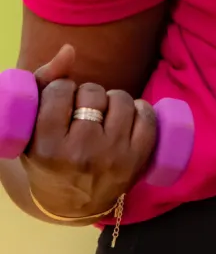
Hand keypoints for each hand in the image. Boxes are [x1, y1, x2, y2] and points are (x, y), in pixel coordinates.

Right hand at [21, 44, 158, 219]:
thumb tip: (70, 49)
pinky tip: (128, 116)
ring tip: (104, 114)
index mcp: (47, 147)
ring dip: (113, 100)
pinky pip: (147, 115)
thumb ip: (44, 82)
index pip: (60, 90)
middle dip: (88, 94)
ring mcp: (112, 157)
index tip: (61, 102)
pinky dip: (140, 109)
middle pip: (92, 92)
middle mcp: (81, 153)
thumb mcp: (32, 127)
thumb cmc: (48, 156)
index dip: (62, 89)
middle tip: (83, 110)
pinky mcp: (137, 160)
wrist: (73, 204)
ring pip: (121, 99)